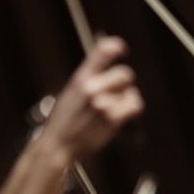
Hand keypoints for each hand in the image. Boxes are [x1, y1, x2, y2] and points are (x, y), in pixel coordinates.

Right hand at [40, 36, 142, 158]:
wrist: (57, 146)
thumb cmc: (63, 121)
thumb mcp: (70, 92)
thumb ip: (88, 79)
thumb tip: (106, 65)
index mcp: (81, 77)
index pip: (103, 50)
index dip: (116, 46)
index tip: (122, 49)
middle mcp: (92, 87)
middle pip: (126, 74)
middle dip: (124, 84)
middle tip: (117, 92)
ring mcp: (103, 104)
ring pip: (131, 92)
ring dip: (127, 99)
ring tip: (113, 109)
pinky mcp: (113, 120)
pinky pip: (135, 106)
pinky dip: (132, 110)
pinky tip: (124, 115)